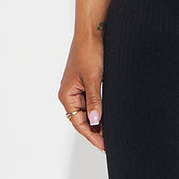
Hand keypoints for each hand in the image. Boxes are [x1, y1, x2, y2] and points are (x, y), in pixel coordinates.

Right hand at [59, 33, 104, 152]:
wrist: (92, 33)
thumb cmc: (90, 52)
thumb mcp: (94, 78)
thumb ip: (95, 101)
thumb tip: (96, 122)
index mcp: (67, 95)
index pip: (79, 123)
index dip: (92, 136)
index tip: (104, 146)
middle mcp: (70, 94)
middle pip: (82, 120)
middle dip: (95, 132)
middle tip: (110, 144)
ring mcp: (77, 89)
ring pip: (88, 113)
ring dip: (98, 123)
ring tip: (111, 135)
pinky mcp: (86, 83)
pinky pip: (91, 103)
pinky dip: (100, 111)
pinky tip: (109, 118)